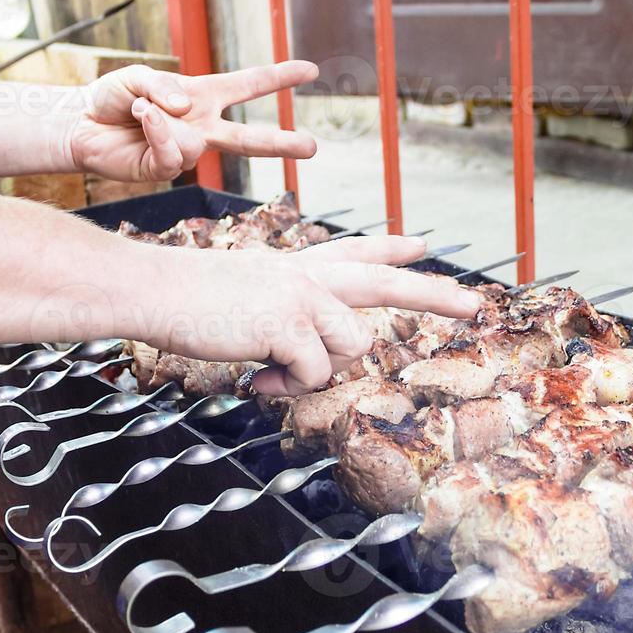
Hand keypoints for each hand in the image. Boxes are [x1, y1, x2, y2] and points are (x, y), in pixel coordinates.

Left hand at [68, 61, 319, 181]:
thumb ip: (164, 85)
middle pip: (249, 138)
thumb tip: (186, 108)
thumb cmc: (111, 98)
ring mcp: (186, 150)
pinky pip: (173, 152)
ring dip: (164, 119)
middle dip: (282, 142)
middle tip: (314, 147)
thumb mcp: (137, 76)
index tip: (311, 70)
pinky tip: (140, 119)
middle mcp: (202, 127)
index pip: (248, 85)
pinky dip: (156, 130)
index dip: (279, 77)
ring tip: (138, 108)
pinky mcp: (165, 169)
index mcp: (204, 97)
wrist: (79, 125)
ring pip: (197, 143)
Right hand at [143, 236, 482, 395]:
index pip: (355, 252)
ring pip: (353, 347)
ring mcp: (305, 297)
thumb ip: (287, 327)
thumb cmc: (191, 300)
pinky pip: (316, 373)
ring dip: (317, 371)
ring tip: (274, 371)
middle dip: (435, 296)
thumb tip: (301, 370)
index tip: (422, 245)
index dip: (391, 250)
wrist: (158, 290)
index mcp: (298, 266)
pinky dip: (289, 387)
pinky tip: (260, 378)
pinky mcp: (292, 323)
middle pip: (387, 284)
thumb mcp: (249, 301)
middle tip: (475, 305)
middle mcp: (310, 276)